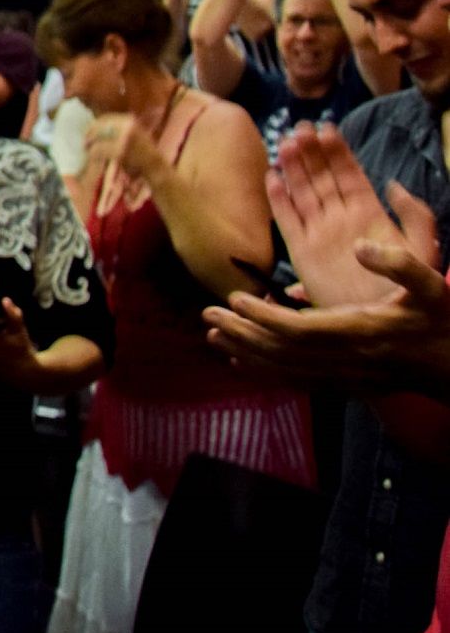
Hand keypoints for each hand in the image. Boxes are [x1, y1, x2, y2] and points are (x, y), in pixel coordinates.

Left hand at [84, 113, 166, 183]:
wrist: (154, 165)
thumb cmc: (141, 151)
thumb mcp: (132, 132)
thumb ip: (117, 128)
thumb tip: (95, 126)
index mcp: (128, 120)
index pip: (105, 118)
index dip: (93, 125)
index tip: (87, 132)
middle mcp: (126, 126)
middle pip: (99, 127)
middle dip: (89, 135)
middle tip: (85, 143)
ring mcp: (123, 137)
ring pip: (97, 139)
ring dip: (90, 146)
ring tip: (88, 150)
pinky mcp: (120, 150)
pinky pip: (99, 150)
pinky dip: (93, 154)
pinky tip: (92, 157)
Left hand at [204, 206, 449, 397]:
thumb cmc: (444, 320)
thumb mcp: (432, 285)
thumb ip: (400, 264)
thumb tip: (362, 246)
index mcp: (362, 331)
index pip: (300, 330)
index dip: (263, 317)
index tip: (235, 298)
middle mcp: (348, 359)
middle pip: (283, 351)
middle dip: (242, 333)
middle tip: (207, 315)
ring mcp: (346, 377)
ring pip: (285, 370)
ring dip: (246, 352)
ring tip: (212, 334)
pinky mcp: (346, 386)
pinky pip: (296, 383)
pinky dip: (265, 373)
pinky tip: (240, 363)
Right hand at [267, 122, 410, 307]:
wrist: (383, 325)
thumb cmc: (408, 290)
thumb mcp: (424, 248)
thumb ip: (415, 215)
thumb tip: (394, 185)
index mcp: (369, 215)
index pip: (350, 175)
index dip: (338, 152)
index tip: (328, 128)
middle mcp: (341, 220)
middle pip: (322, 179)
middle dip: (312, 152)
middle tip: (301, 127)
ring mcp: (319, 234)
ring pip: (303, 193)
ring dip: (293, 168)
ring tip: (287, 142)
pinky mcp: (301, 252)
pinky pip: (286, 220)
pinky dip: (277, 199)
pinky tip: (272, 176)